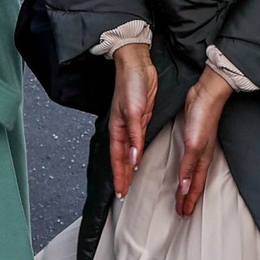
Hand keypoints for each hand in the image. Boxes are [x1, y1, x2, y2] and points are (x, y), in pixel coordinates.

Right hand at [107, 42, 155, 197]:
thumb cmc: (131, 85)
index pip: (117, 158)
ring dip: (129, 167)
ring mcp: (132, 124)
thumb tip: (134, 159)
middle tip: (124, 193)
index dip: (119, 175)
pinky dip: (137, 153)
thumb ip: (134, 137)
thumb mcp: (134, 112)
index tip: (120, 192)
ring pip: (130, 152)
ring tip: (130, 182)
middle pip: (122, 158)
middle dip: (122, 176)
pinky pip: (138, 142)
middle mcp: (123, 129)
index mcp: (117, 128)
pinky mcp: (142, 119)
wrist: (137, 65)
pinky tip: (138, 160)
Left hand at [175, 69, 232, 215]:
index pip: (194, 186)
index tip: (183, 213)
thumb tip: (184, 188)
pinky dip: (185, 171)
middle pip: (193, 183)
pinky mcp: (192, 138)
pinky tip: (182, 170)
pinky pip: (188, 161)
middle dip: (188, 198)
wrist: (206, 95)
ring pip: (191, 173)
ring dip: (186, 186)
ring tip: (181, 197)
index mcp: (202, 159)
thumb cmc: (202, 118)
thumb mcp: (194, 144)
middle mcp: (201, 156)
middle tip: (182, 212)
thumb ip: (188, 166)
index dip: (189, 200)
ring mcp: (197, 147)